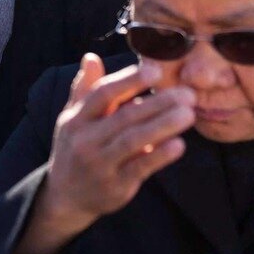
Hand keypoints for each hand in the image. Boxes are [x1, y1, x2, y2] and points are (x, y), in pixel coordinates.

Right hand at [17, 55, 194, 253]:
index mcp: (76, 120)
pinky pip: (140, 169)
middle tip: (187, 94)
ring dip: (163, 126)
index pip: (102, 94)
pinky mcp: (115, 186)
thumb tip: (91, 57)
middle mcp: (85, 140)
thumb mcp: (72, 119)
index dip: (129, 81)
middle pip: (123, 117)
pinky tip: (179, 145)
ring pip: (133, 141)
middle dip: (157, 103)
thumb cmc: (75, 149)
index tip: (155, 71)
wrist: (64, 196)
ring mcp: (99, 164)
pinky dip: (159, 156)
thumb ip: (84, 89)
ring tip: (189, 114)